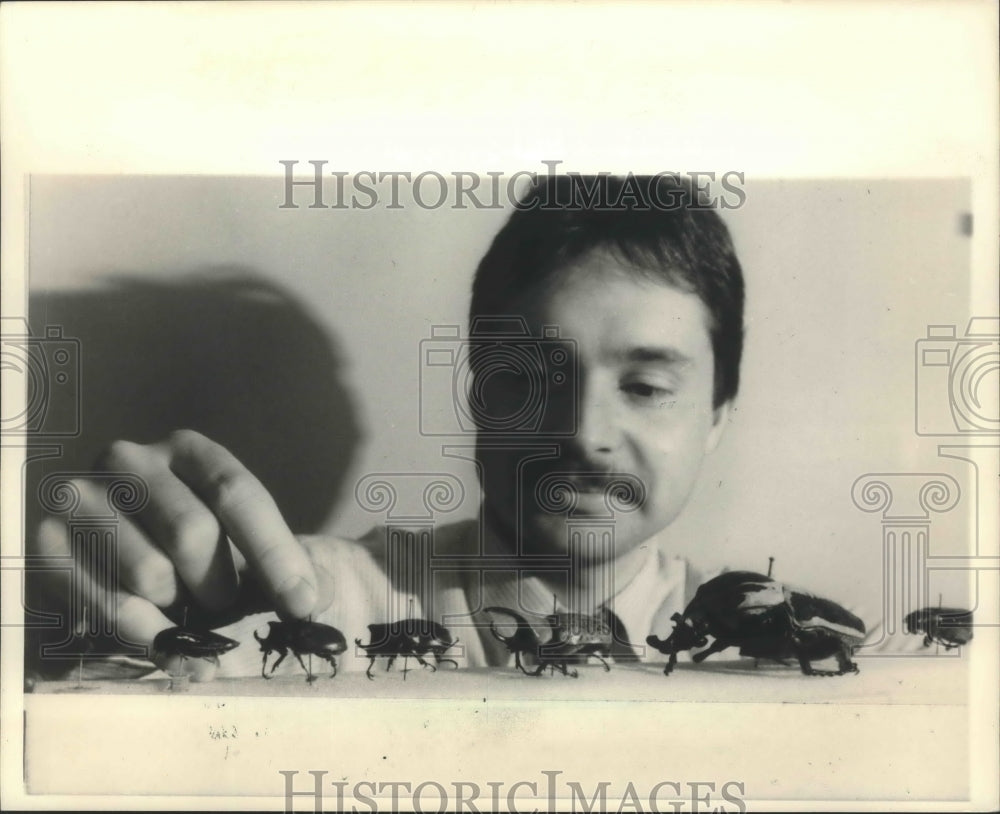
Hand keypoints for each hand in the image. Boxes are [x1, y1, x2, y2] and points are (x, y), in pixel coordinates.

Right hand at [32, 430, 325, 662]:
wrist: (102, 557)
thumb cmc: (186, 552)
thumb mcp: (234, 542)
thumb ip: (273, 564)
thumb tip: (311, 606)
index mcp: (188, 450)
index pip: (237, 493)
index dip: (276, 553)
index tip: (305, 605)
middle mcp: (131, 459)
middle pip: (193, 533)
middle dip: (220, 586)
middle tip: (220, 605)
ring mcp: (82, 496)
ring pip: (148, 573)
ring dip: (176, 608)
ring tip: (175, 604)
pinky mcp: (47, 541)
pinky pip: (105, 604)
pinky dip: (142, 632)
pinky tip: (154, 630)